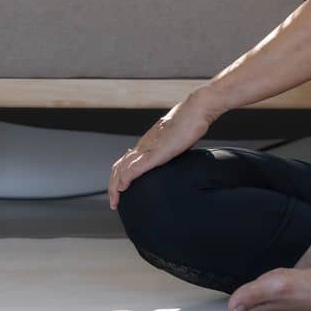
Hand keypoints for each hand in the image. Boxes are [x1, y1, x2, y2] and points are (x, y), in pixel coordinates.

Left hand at [109, 89, 222, 208]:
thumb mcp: (177, 138)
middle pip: (119, 166)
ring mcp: (149, 148)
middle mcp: (145, 145)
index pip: (126, 161)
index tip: (121, 191)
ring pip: (123, 168)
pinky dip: (127, 177)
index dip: (119, 176)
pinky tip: (124, 186)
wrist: (197, 109)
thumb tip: (174, 154)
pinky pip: (136, 166)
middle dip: (113, 186)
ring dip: (116, 185)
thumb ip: (171, 147)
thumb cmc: (191, 121)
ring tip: (116, 199)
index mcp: (149, 142)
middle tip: (114, 202)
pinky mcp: (157, 152)